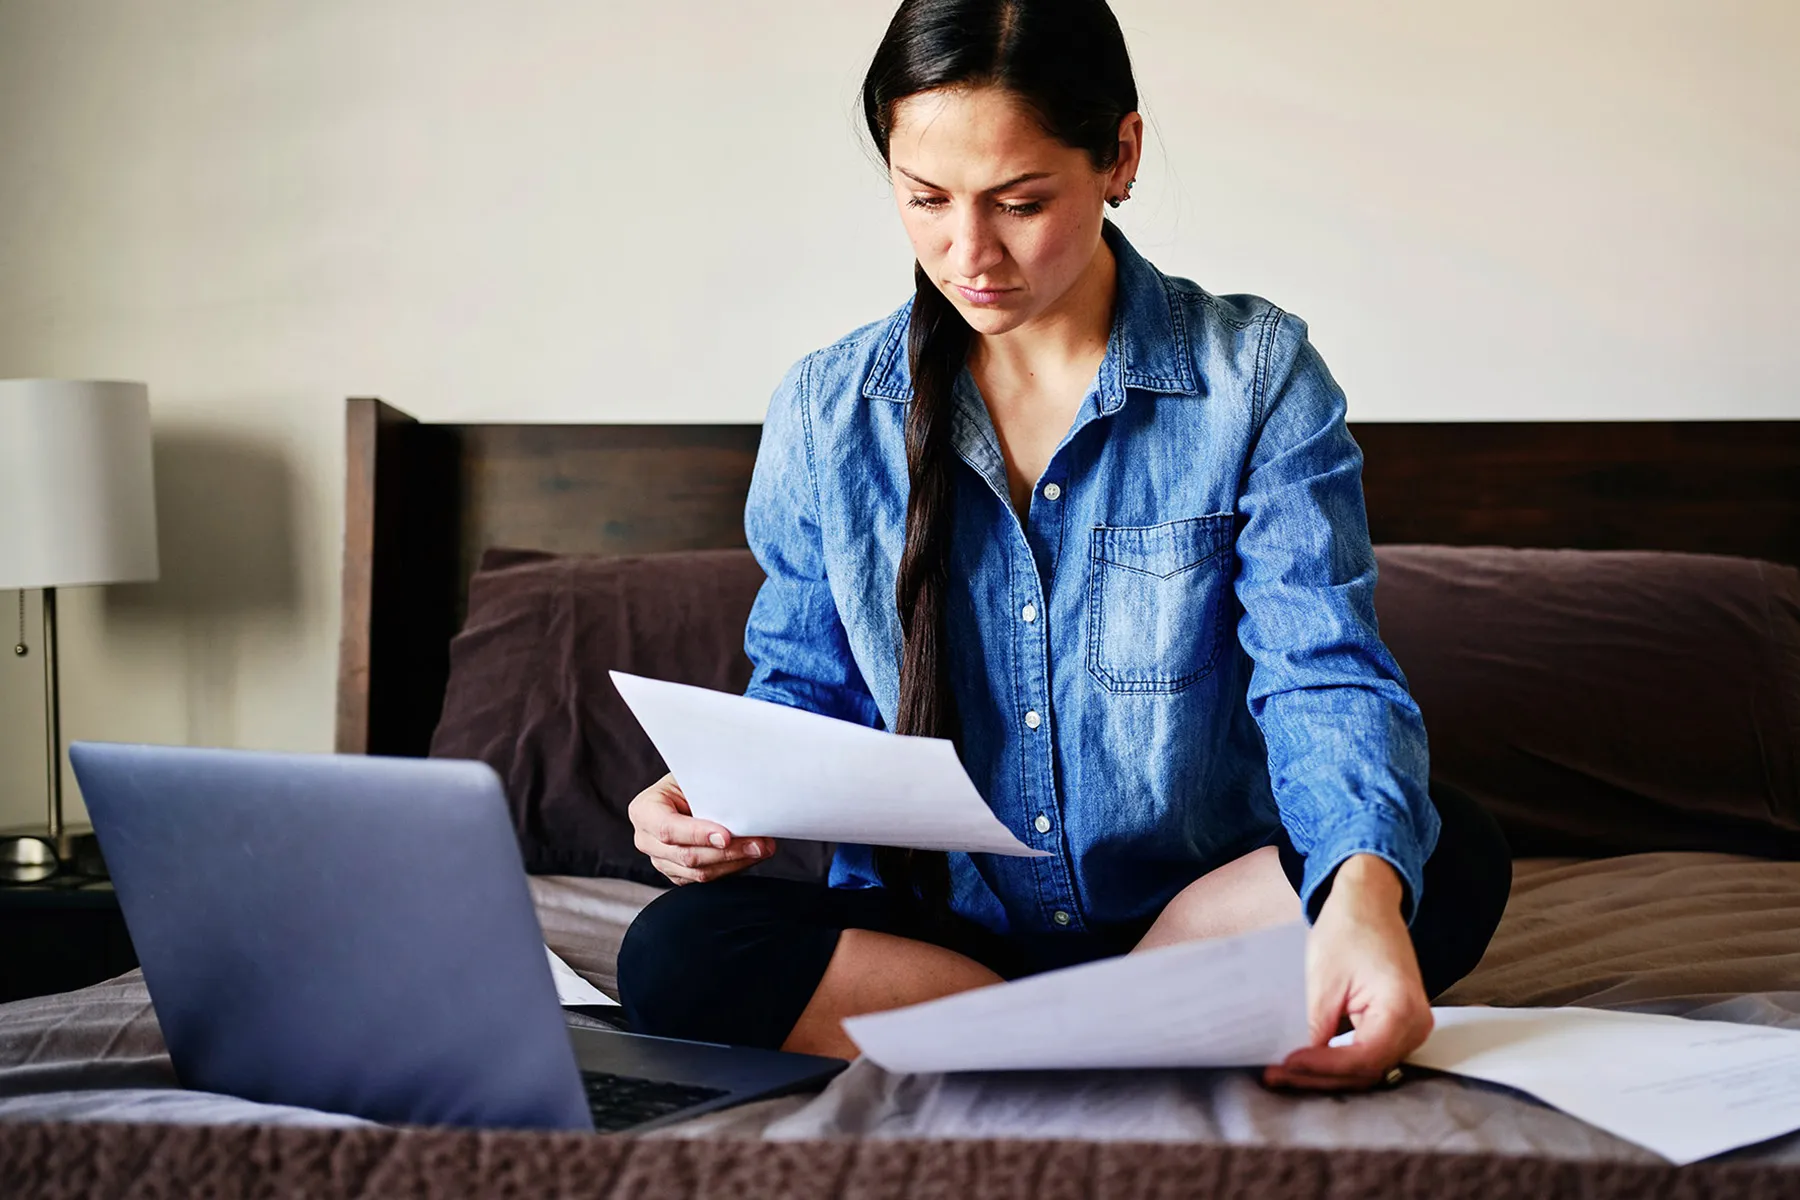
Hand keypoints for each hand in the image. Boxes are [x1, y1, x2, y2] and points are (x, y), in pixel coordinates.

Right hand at [627, 772, 776, 884]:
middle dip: (728, 851)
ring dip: (736, 862)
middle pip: (687, 855)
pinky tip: (751, 855)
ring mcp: (661, 861)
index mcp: (644, 810)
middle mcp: (646, 840)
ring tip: (762, 849)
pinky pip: (706, 879)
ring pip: (699, 872)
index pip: (668, 828)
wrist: (688, 791)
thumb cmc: (692, 780)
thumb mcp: (694, 775)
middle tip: (759, 844)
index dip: (697, 834)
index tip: (727, 836)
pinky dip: (732, 868)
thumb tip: (742, 798)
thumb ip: (709, 787)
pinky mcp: (678, 874)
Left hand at [1262, 854, 1433, 1091]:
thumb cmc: (1350, 928)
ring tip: (1285, 1071)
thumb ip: (1317, 1027)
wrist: (1369, 902)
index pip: (1362, 1059)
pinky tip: (1308, 1060)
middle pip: (1365, 1071)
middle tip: (1275, 1075)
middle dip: (1319, 1077)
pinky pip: (1369, 1054)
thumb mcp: (1324, 978)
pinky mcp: (1399, 1027)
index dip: (1322, 1068)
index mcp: (1401, 1009)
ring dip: (1327, 1074)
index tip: (1286, 1065)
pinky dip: (1339, 1060)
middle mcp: (1416, 1025)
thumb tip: (1300, 1065)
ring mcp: (1411, 1028)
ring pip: (1367, 1068)